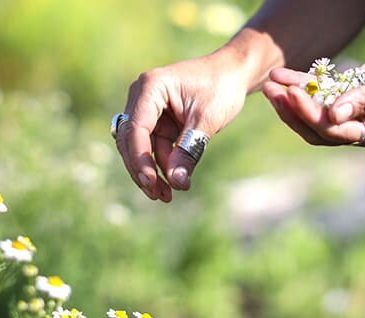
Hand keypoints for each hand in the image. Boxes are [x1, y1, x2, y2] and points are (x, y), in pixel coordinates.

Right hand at [115, 54, 247, 201]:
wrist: (233, 74)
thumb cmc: (221, 88)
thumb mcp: (207, 119)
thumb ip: (189, 149)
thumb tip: (176, 182)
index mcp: (151, 87)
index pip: (136, 128)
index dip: (140, 159)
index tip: (151, 183)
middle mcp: (142, 97)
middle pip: (131, 141)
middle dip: (143, 170)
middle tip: (158, 195)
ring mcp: (147, 109)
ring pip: (139, 149)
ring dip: (151, 172)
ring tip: (167, 196)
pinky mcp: (156, 122)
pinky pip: (152, 148)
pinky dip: (160, 166)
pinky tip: (173, 183)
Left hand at [262, 42, 364, 147]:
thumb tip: (333, 113)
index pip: (333, 131)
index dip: (310, 115)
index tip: (293, 94)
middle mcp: (357, 127)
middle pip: (315, 127)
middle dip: (292, 111)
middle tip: (272, 92)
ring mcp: (350, 111)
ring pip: (312, 112)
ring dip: (290, 99)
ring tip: (270, 83)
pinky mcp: (346, 93)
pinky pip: (318, 92)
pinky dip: (300, 83)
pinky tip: (282, 74)